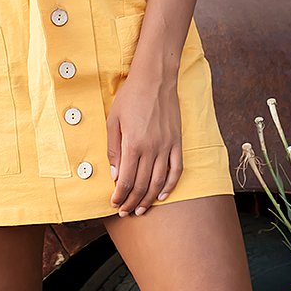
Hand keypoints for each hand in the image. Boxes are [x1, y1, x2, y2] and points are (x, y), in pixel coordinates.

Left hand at [106, 74, 182, 216]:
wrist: (155, 79)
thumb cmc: (131, 97)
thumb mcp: (113, 120)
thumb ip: (113, 149)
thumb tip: (114, 174)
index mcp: (133, 144)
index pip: (126, 180)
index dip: (119, 196)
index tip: (114, 204)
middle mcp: (151, 149)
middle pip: (141, 185)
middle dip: (132, 202)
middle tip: (125, 211)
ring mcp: (167, 146)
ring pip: (158, 181)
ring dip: (149, 199)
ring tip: (141, 209)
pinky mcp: (177, 142)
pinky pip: (176, 170)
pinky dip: (170, 185)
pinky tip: (163, 195)